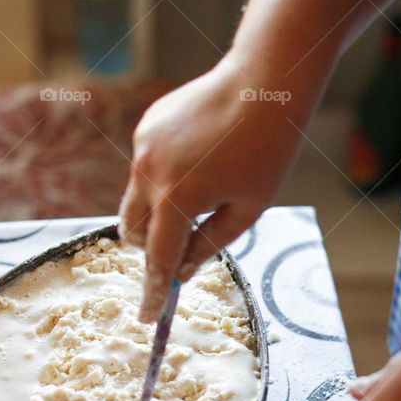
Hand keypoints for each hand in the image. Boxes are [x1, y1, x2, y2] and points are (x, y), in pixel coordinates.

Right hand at [119, 57, 308, 321]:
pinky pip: (145, 168)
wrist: (263, 84)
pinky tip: (199, 159)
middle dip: (154, 246)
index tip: (148, 317)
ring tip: (203, 191)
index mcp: (177, 199)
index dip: (154, 292)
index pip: (158, 259)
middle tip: (188, 241)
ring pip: (136, 200)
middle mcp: (149, 174)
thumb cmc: (266, 150)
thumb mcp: (247, 209)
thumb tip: (182, 271)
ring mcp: (143, 148)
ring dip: (158, 212)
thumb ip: (209, 244)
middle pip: (134, 232)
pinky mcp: (147, 128)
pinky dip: (162, 179)